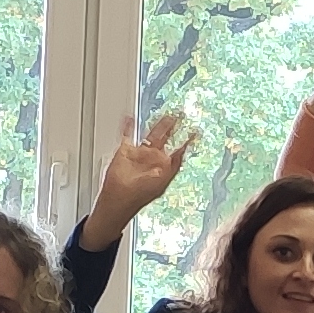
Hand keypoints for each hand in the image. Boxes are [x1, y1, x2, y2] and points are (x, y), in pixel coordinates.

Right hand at [87, 111, 193, 243]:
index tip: (196, 131)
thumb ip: (161, 173)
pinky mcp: (125, 152)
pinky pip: (128, 135)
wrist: (117, 200)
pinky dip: (128, 127)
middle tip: (181, 114)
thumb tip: (167, 164)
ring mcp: (140, 154)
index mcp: (164, 167)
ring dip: (157, 124)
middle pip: (166, 138)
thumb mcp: (154, 185)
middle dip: (174, 127)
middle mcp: (154, 159)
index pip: (178, 151)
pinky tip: (130, 118)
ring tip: (165, 112)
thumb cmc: (137, 197)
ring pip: (150, 134)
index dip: (187, 141)